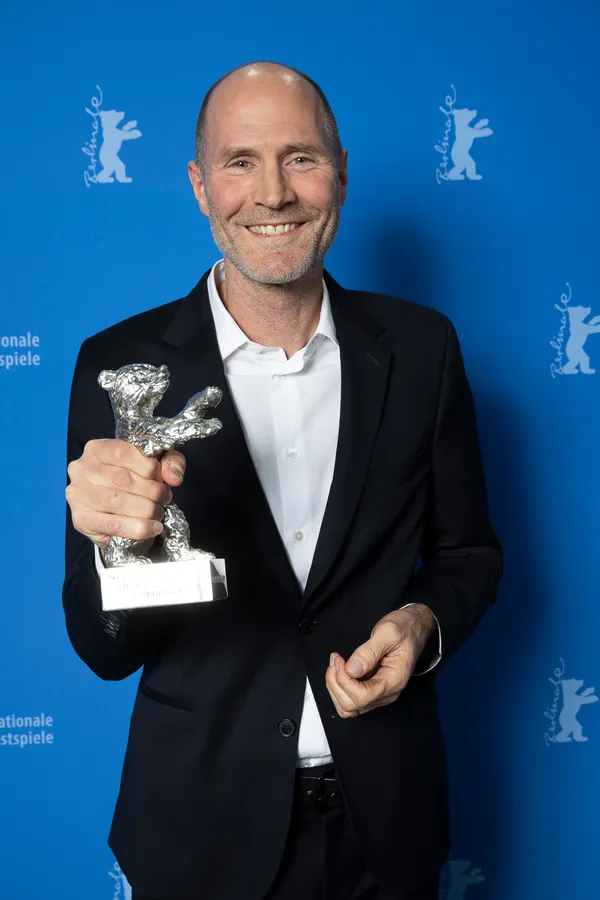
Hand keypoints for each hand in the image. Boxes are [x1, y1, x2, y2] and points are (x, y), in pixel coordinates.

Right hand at [66, 439, 186, 548]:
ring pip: (116, 501)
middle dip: (150, 490)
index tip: (162, 478)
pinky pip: (113, 524)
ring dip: (145, 509)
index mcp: (96, 449)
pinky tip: (152, 528)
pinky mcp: (80, 519)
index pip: (122, 452)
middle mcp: (81, 468)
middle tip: (164, 498)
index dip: (148, 466)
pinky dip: (138, 528)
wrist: (119, 516)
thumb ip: (170, 462)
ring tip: (158, 513)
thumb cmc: (136, 483)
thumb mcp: (157, 465)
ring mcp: (77, 494)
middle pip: (120, 478)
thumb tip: (173, 476)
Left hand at [325, 605, 436, 717]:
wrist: (413, 629)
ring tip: (336, 664)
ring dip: (335, 687)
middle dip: (336, 683)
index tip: (340, 660)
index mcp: (393, 681)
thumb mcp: (388, 632)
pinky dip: (339, 688)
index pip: (362, 696)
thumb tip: (352, 670)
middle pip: (352, 705)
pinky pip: (350, 700)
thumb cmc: (404, 630)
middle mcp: (386, 694)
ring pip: (348, 707)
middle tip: (336, 660)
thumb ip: (369, 651)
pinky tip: (340, 670)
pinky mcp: (371, 690)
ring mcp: (379, 694)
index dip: (344, 680)